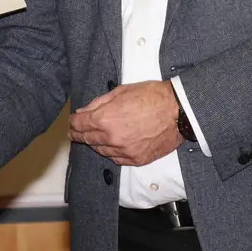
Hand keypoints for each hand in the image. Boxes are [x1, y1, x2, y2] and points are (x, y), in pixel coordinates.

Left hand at [68, 80, 182, 166]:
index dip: (73, 122)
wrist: (179, 110)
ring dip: (95, 143)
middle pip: (87, 139)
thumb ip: (98, 103)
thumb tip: (83, 112)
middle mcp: (111, 138)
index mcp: (105, 119)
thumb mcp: (121, 91)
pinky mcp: (137, 159)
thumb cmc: (153, 96)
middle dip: (79, 134)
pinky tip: (110, 146)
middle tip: (76, 131)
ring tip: (94, 137)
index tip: (72, 122)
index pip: (78, 124)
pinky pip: (116, 159)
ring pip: (100, 151)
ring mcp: (124, 151)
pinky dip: (111, 152)